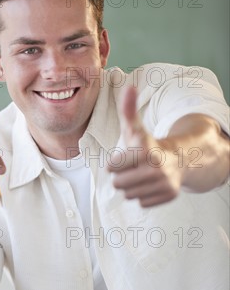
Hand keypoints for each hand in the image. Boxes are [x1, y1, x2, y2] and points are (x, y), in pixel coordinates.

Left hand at [108, 86, 181, 206]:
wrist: (179, 158)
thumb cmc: (148, 144)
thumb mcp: (135, 127)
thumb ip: (127, 109)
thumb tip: (129, 86)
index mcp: (146, 151)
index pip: (111, 167)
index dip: (115, 162)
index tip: (126, 157)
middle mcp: (157, 168)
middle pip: (118, 184)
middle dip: (122, 176)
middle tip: (134, 167)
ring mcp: (164, 183)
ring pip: (128, 195)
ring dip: (131, 186)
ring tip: (142, 175)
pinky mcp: (169, 196)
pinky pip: (141, 203)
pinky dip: (143, 195)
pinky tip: (151, 184)